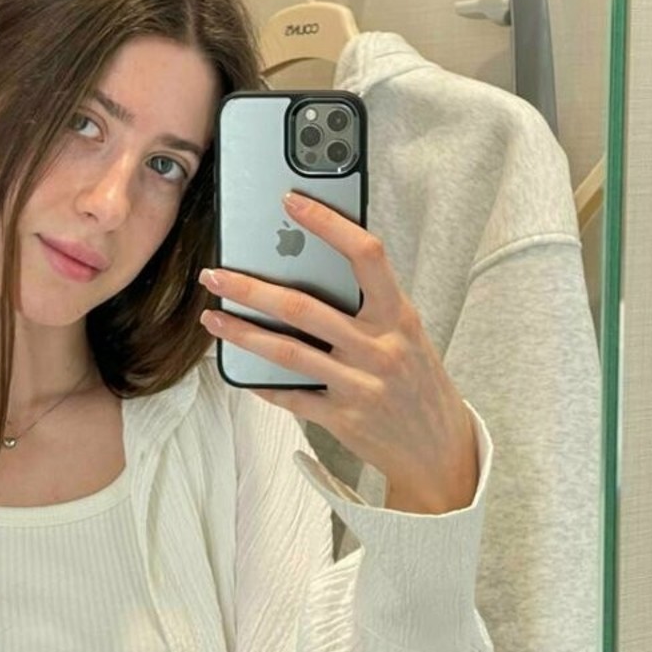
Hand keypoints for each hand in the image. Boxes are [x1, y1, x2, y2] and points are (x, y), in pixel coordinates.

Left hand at [197, 191, 478, 514]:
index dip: (327, 224)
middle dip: (251, 288)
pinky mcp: (343, 419)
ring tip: (211, 318)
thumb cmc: (417, 381)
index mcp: (399, 316)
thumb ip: (369, 305)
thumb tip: (309, 268)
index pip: (366, 256)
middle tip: (215, 274)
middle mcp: (380, 348)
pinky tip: (237, 367)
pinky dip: (261, 381)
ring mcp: (360, 386)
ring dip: (242, 333)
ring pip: (287, 353)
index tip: (290, 201)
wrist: (440, 450)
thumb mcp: (408, 335)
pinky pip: (291, 396)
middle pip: (304, 308)